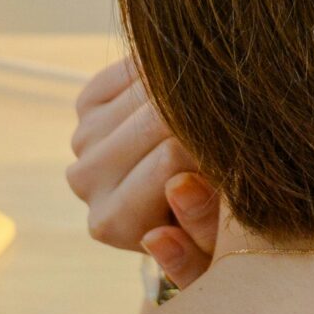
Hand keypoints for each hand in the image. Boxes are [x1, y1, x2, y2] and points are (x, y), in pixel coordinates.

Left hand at [67, 57, 219, 288]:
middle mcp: (86, 182)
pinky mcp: (88, 105)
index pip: (170, 159)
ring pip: (144, 90)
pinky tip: (173, 99)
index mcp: (115, 222)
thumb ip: (204, 225)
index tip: (230, 158)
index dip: (210, 148)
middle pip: (154, 120)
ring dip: (181, 94)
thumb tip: (179, 187)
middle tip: (220, 131)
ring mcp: (84, 139)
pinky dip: (155, 75)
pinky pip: (127, 71)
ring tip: (201, 118)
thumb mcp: (220, 241)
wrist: (188, 195)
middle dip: (195, 118)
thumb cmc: (211, 223)